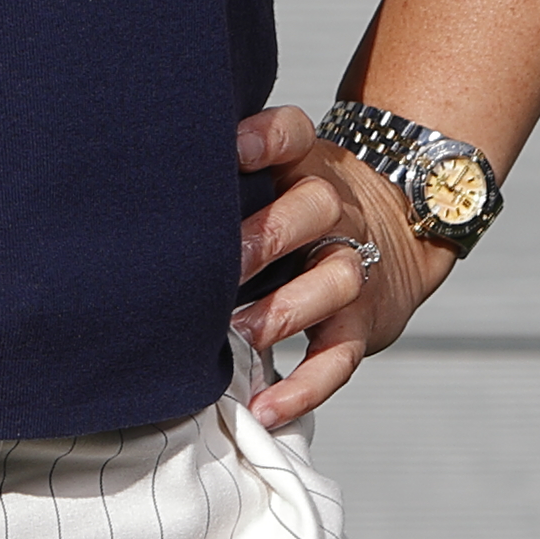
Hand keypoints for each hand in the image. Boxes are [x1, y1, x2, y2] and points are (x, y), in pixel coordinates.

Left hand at [232, 103, 457, 429]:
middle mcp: (336, 210)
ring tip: (237, 334)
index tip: (231, 151)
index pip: (293, 133)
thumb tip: (138, 186)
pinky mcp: (363, 324)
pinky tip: (266, 406)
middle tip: (216, 264)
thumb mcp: (279, 171)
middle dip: (265, 236)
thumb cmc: (302, 206)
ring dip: (283, 310)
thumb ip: (225, 175)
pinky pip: (340, 357)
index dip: (265, 137)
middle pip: (314, 207)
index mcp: (305, 164)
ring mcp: (354, 266)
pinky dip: (305, 388)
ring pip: (336, 281)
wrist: (401, 232)